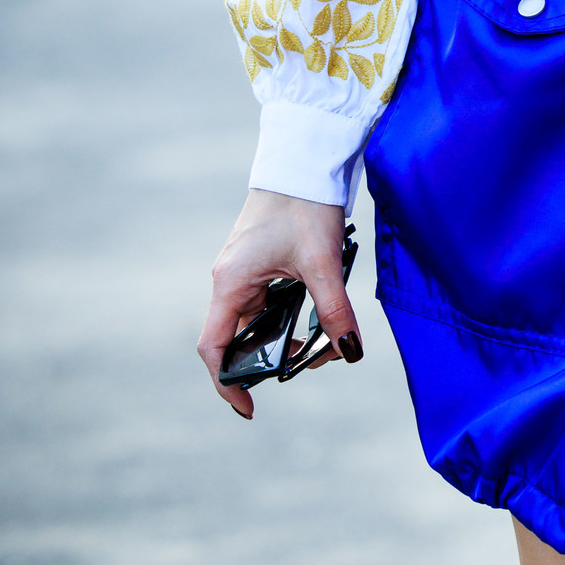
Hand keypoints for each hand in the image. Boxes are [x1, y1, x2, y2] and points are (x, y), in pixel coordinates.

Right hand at [197, 188, 361, 417]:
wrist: (303, 156)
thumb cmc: (304, 204)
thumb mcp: (322, 262)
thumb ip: (334, 310)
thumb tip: (350, 351)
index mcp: (231, 283)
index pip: (215, 347)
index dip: (228, 383)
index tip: (249, 408)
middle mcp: (230, 280)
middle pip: (238, 338)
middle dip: (270, 359)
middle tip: (309, 361)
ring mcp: (244, 270)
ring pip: (257, 319)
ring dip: (284, 336)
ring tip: (321, 339)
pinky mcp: (260, 260)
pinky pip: (267, 300)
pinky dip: (288, 314)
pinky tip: (317, 313)